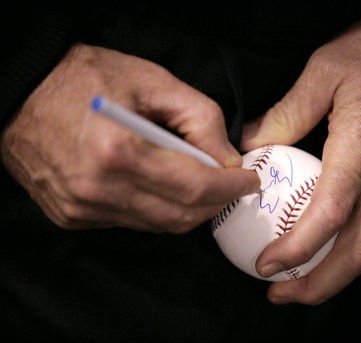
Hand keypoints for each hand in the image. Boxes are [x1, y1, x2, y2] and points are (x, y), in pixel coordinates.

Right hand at [1, 44, 259, 232]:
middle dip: (214, 203)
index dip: (230, 188)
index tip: (248, 181)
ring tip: (197, 180)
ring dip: (188, 208)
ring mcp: (82, 208)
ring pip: (158, 225)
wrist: (21, 91)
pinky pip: (131, 222)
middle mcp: (97, 188)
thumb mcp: (152, 81)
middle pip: (180, 216)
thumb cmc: (85, 78)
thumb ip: (201, 119)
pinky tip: (159, 184)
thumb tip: (227, 160)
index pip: (194, 188)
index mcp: (118, 150)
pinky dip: (156, 209)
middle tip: (229, 183)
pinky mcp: (72, 216)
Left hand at [241, 13, 360, 304]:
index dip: (296, 250)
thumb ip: (286, 113)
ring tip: (300, 272)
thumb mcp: (325, 70)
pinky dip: (354, 239)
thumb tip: (253, 145)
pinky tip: (333, 234)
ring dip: (335, 268)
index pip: (329, 216)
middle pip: (356, 252)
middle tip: (282, 294)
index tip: (267, 266)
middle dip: (318, 286)